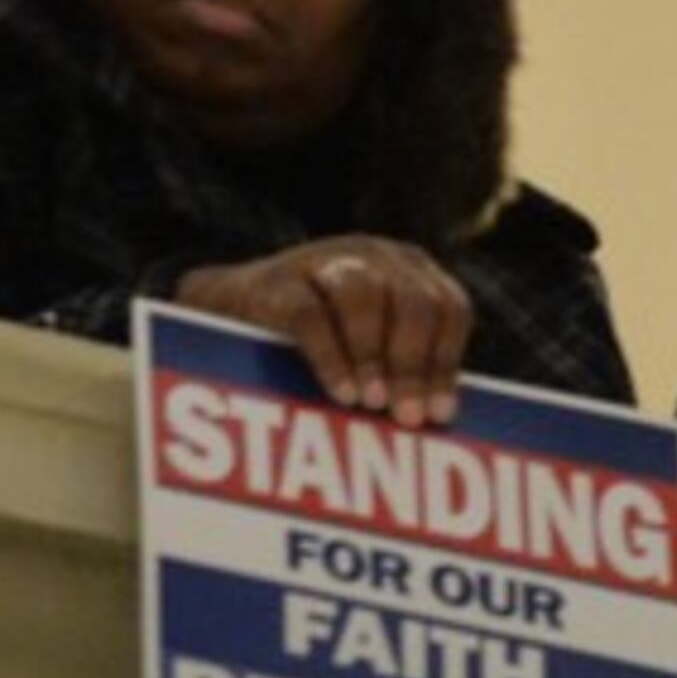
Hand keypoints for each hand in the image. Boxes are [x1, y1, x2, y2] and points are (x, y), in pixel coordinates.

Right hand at [177, 236, 473, 423]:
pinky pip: (310, 316)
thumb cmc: (317, 343)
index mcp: (409, 270)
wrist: (226, 315)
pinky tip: (341, 393)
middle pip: (415, 302)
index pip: (450, 309)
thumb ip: (404, 372)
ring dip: (374, 355)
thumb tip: (438, 422)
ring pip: (366, 296)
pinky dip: (330, 357)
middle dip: (415, 364)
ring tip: (372, 404)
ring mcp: (324, 260)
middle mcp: (374, 256)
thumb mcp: (369, 349)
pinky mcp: (276, 280)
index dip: (447, 362)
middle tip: (408, 418)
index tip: (439, 415)